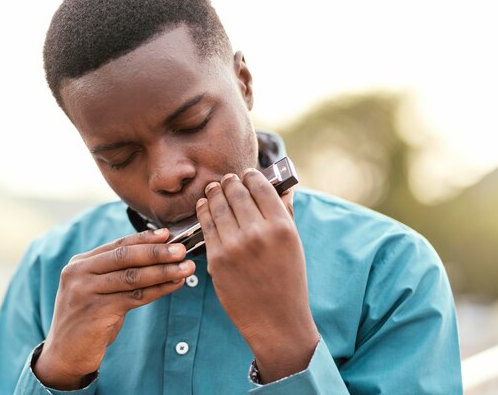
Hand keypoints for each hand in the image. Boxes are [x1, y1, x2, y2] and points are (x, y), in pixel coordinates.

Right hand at [33, 229, 194, 389]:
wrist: (63, 355)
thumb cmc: (88, 319)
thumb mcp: (97, 290)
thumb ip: (117, 273)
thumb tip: (157, 255)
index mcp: (80, 263)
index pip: (118, 245)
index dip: (144, 239)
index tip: (168, 234)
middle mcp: (78, 273)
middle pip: (125, 257)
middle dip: (157, 252)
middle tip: (182, 250)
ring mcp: (84, 292)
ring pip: (132, 277)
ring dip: (163, 271)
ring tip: (186, 268)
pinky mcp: (95, 312)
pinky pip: (134, 297)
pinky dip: (158, 290)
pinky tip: (174, 285)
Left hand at [196, 169, 318, 382]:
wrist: (275, 321)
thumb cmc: (288, 280)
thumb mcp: (294, 245)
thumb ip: (286, 213)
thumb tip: (284, 187)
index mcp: (282, 227)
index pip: (260, 187)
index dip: (251, 176)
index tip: (246, 175)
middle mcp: (258, 233)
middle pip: (236, 192)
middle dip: (229, 182)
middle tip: (227, 180)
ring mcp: (235, 246)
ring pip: (217, 206)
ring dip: (213, 193)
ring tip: (213, 189)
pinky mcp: (216, 259)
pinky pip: (206, 225)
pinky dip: (203, 211)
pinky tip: (204, 206)